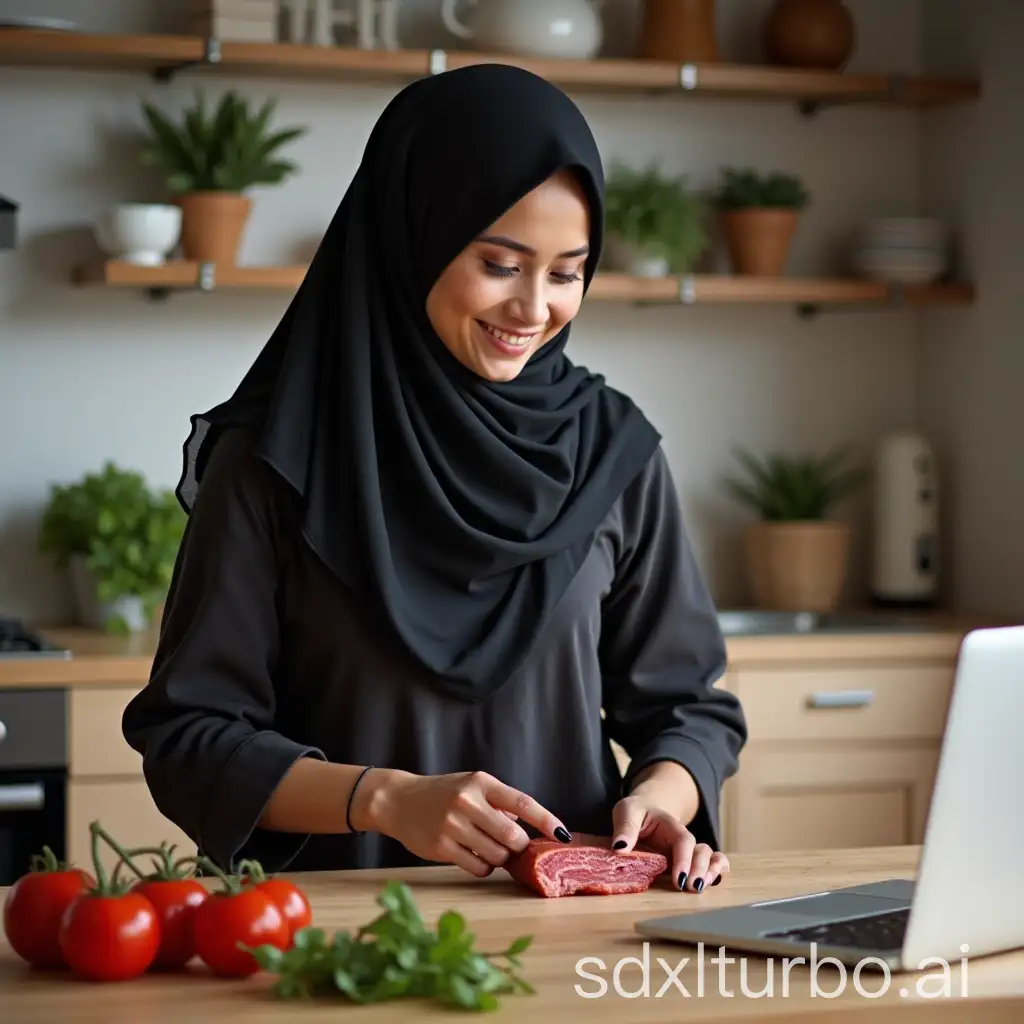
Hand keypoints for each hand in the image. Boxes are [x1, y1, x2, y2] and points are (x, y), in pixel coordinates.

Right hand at [372, 770, 570, 878]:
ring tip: (485, 846)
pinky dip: (483, 866)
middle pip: (513, 836)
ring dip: (500, 857)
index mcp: (481, 782)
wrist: (398, 800)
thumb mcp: (472, 786)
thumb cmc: (443, 794)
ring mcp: (453, 825)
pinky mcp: (441, 847)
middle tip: (510, 843)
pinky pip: (478, 867)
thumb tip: (528, 828)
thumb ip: (499, 803)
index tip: (563, 834)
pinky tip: (472, 854)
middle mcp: (468, 802)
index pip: (522, 803)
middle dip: (518, 846)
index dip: (546, 820)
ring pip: (497, 855)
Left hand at [611, 794, 729, 892]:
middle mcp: (683, 838)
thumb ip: (625, 828)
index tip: (679, 879)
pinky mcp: (688, 860)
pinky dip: (718, 870)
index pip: (683, 840)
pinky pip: (712, 862)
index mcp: (669, 824)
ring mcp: (688, 850)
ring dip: (710, 872)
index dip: (684, 859)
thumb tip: (620, 848)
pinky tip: (715, 882)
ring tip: (700, 888)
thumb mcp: (626, 811)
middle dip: (698, 870)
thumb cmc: (635, 812)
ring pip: (710, 857)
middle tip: (691, 888)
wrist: (644, 810)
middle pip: (700, 851)